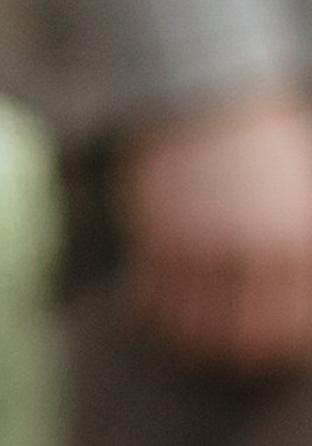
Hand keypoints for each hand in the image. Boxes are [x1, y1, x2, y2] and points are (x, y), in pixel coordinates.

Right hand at [117, 88, 311, 371]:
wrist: (198, 91)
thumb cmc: (258, 136)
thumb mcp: (299, 187)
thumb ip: (299, 242)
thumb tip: (293, 288)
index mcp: (300, 243)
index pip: (295, 327)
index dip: (278, 348)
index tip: (263, 350)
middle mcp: (256, 253)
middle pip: (245, 341)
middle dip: (232, 354)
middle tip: (219, 353)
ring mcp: (205, 248)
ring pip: (195, 329)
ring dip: (187, 340)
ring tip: (181, 336)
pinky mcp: (159, 239)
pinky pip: (154, 303)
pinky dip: (150, 315)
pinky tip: (149, 309)